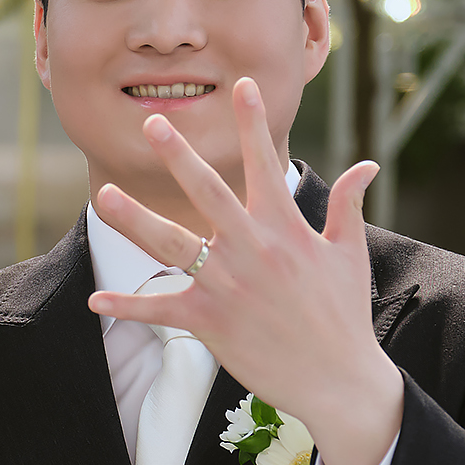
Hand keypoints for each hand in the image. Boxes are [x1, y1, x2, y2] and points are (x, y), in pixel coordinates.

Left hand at [87, 76, 402, 464]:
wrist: (339, 378)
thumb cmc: (343, 314)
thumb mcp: (350, 253)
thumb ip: (348, 205)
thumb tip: (367, 165)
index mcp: (285, 229)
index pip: (266, 165)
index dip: (253, 124)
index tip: (240, 86)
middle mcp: (252, 249)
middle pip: (207, 192)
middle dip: (178, 156)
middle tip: (153, 124)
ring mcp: (227, 285)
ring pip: (171, 245)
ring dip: (134, 219)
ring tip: (103, 195)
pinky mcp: (210, 321)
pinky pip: (161, 310)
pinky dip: (128, 307)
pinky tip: (97, 300)